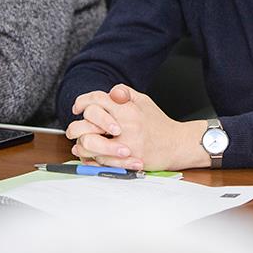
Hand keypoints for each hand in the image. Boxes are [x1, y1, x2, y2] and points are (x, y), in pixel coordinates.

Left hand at [65, 84, 207, 171]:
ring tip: (81, 143)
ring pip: (90, 143)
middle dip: (76, 125)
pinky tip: (89, 155)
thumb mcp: (144, 101)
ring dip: (81, 144)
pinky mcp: (126, 160)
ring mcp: (125, 144)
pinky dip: (90, 159)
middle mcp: (125, 125)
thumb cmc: (159, 124)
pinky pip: (100, 161)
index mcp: (128, 108)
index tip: (78, 107)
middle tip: (75, 128)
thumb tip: (110, 91)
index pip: (98, 99)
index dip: (83, 101)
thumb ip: (125, 93)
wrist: (177, 144)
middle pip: (89, 120)